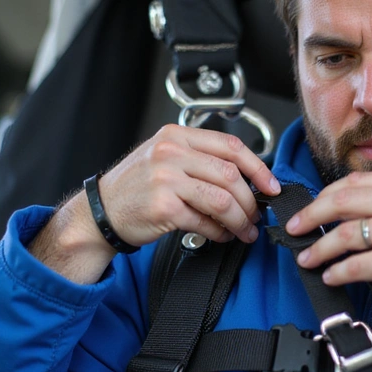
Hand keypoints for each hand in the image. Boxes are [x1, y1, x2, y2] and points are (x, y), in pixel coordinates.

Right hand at [30, 125, 280, 283]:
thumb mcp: (166, 158)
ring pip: (223, 199)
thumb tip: (248, 180)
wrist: (100, 211)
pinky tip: (221, 235)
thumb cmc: (136, 187)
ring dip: (240, 220)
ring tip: (244, 231)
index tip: (271, 187)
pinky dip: (219, 232)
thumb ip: (202, 160)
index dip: (258, 168)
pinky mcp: (163, 206)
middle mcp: (172, 152)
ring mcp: (166, 178)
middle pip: (231, 175)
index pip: (232, 146)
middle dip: (251, 201)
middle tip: (257, 216)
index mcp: (178, 136)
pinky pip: (205, 221)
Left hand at [285, 171, 371, 335]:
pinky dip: (338, 272)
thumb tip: (344, 211)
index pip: (353, 182)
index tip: (309, 209)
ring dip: (319, 248)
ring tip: (308, 258)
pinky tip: (331, 276)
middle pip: (341, 202)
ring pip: (344, 234)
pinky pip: (357, 265)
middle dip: (310, 217)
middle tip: (294, 229)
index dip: (323, 196)